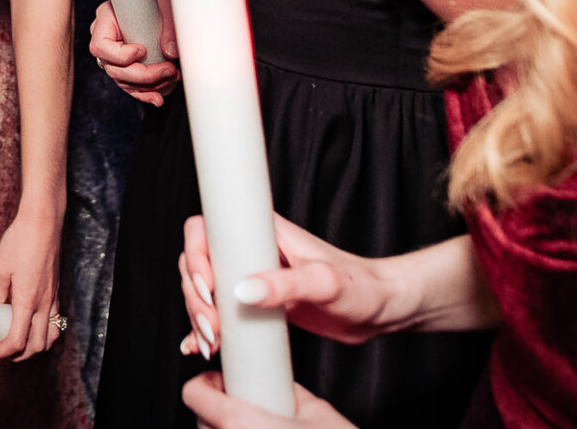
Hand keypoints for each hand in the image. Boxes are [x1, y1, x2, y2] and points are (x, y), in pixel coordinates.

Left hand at [0, 204, 61, 359]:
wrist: (43, 221)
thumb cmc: (21, 240)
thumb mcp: (1, 268)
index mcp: (27, 301)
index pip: (17, 341)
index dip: (2, 352)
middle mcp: (44, 303)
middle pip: (37, 346)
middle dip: (19, 355)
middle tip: (2, 349)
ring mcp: (53, 298)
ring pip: (51, 336)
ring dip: (36, 346)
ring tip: (19, 341)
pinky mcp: (56, 291)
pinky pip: (55, 320)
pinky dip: (45, 331)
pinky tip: (31, 323)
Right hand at [90, 0, 177, 105]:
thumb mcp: (164, 4)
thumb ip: (168, 28)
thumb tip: (171, 52)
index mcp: (106, 18)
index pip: (101, 46)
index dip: (121, 55)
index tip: (143, 50)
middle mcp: (105, 38)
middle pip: (113, 68)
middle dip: (142, 75)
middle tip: (168, 70)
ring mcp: (112, 54)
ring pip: (122, 80)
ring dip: (147, 86)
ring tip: (171, 79)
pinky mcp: (123, 64)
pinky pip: (128, 84)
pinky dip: (144, 93)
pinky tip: (157, 98)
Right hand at [178, 213, 399, 357]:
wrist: (381, 309)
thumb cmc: (361, 285)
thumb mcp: (324, 283)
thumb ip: (285, 285)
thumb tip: (243, 291)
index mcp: (262, 232)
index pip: (206, 229)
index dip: (196, 256)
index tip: (209, 290)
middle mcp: (251, 251)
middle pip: (198, 263)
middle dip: (195, 297)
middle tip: (212, 327)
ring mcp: (251, 278)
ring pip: (204, 290)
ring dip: (198, 316)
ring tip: (212, 343)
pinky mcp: (257, 304)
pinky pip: (220, 312)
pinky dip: (204, 330)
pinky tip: (200, 347)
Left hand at [182, 373, 354, 427]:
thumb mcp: (318, 412)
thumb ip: (289, 391)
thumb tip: (278, 380)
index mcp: (241, 424)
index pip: (194, 394)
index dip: (206, 384)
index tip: (219, 382)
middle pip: (201, 421)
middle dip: (217, 410)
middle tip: (243, 404)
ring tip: (255, 428)